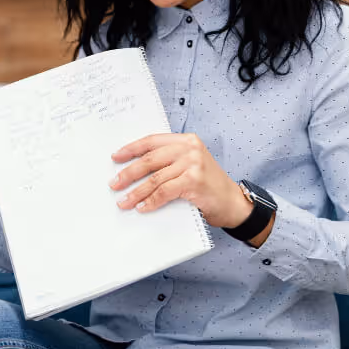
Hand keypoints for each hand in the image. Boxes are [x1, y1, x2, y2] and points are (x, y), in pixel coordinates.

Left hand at [108, 133, 253, 229]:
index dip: (131, 149)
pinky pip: (164, 192)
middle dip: (128, 173)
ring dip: (136, 192)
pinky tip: (142, 207)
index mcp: (186, 140)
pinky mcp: (194, 181)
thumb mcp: (189, 165)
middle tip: (114, 184)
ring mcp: (193, 164)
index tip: (115, 157)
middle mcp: (189, 148)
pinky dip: (151, 201)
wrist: (233, 203)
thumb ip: (168, 161)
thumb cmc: (208, 185)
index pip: (151, 141)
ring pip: (155, 178)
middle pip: (150, 160)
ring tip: (124, 201)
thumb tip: (133, 169)